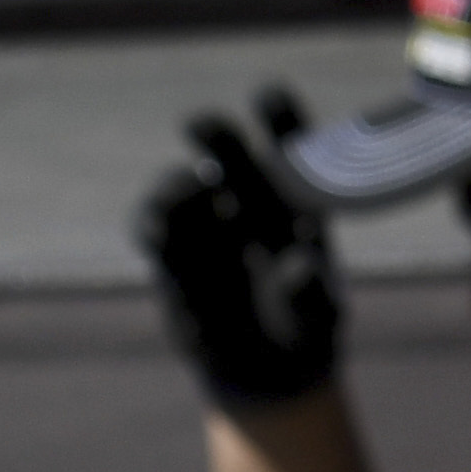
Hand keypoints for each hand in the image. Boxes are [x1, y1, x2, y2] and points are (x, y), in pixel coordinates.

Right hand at [137, 88, 342, 408]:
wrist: (265, 373)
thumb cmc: (305, 331)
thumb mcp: (320, 319)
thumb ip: (313, 293)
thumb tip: (301, 268)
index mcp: (293, 194)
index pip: (287, 136)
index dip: (276, 112)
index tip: (266, 99)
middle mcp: (245, 194)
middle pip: (223, 143)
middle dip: (211, 129)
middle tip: (198, 125)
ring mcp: (203, 219)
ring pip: (178, 184)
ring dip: (174, 187)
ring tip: (178, 208)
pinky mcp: (170, 252)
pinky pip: (150, 229)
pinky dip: (151, 231)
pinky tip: (159, 242)